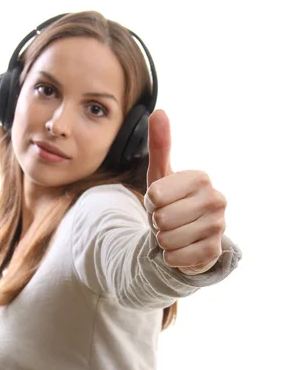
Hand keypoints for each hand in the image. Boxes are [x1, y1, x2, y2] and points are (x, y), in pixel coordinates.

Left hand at [146, 110, 226, 273]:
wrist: (187, 236)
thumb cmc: (171, 202)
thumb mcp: (161, 175)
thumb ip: (160, 145)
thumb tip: (158, 112)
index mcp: (201, 178)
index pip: (155, 195)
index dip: (150, 202)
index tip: (161, 202)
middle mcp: (216, 199)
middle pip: (161, 218)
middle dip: (156, 223)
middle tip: (167, 220)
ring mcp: (219, 226)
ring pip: (167, 239)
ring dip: (163, 241)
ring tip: (174, 233)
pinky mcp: (215, 251)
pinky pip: (177, 257)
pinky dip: (171, 257)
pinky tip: (180, 249)